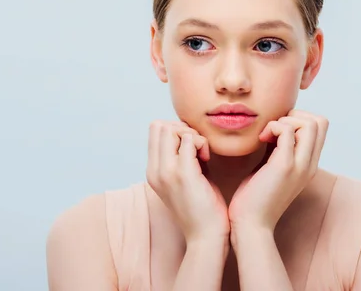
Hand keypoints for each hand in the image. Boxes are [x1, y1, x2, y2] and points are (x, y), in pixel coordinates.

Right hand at [146, 120, 229, 244]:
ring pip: (171, 128)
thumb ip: (182, 157)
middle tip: (197, 147)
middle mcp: (154, 170)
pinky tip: (208, 158)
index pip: (154, 131)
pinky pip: (189, 139)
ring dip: (192, 134)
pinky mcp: (183, 173)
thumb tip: (188, 134)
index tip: (191, 147)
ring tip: (202, 154)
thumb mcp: (185, 179)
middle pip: (159, 125)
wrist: (206, 236)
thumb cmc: (201, 207)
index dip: (175, 131)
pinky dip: (201, 142)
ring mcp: (166, 172)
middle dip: (182, 129)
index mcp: (152, 172)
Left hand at [228, 109, 328, 235]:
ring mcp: (300, 165)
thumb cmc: (255, 197)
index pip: (321, 127)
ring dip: (285, 120)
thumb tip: (275, 127)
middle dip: (295, 115)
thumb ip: (279, 149)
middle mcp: (310, 164)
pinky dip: (273, 126)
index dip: (299, 119)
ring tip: (267, 134)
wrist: (251, 225)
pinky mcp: (285, 166)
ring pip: (310, 123)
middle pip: (320, 121)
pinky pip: (287, 131)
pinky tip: (260, 139)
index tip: (277, 130)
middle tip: (273, 128)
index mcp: (309, 164)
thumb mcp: (272, 167)